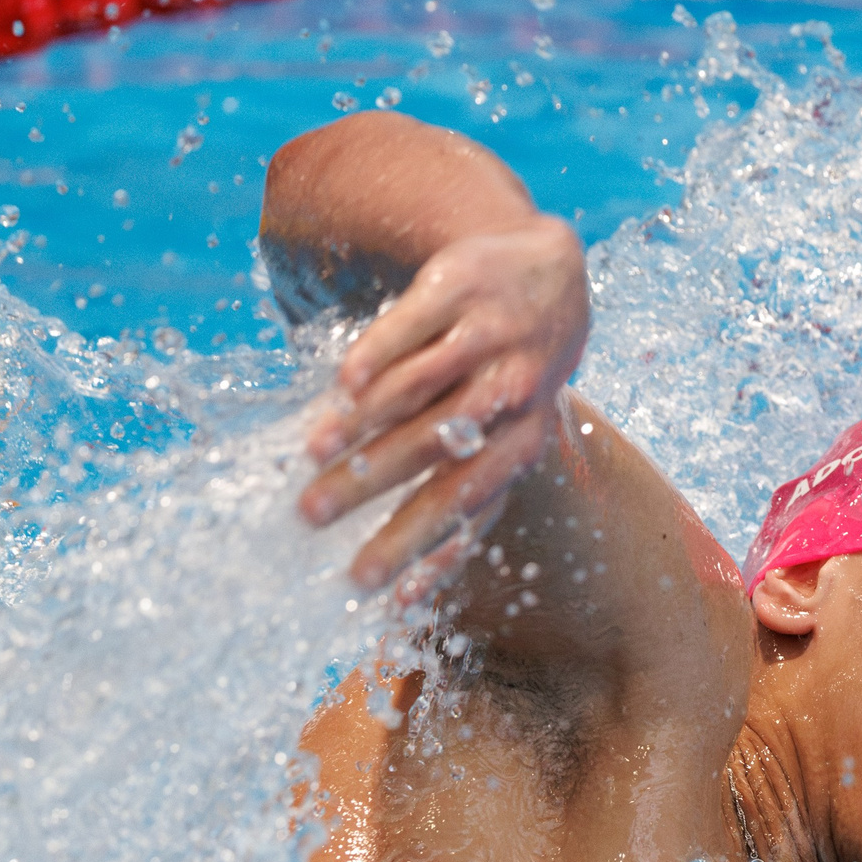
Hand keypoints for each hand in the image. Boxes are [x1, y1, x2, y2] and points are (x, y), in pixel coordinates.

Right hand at [296, 219, 588, 595]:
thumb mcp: (512, 436)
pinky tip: (343, 385)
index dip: (418, 541)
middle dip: (371, 485)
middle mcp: (513, 388)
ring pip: (417, 387)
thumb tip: (412, 590)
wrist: (551, 272)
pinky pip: (410, 327)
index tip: (368, 579)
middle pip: (435, 446)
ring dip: (361, 423)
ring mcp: (488, 336)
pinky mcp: (459, 287)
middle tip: (311, 515)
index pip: (466, 500)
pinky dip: (376, 356)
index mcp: (525, 438)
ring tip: (312, 454)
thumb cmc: (516, 380)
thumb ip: (468, 494)